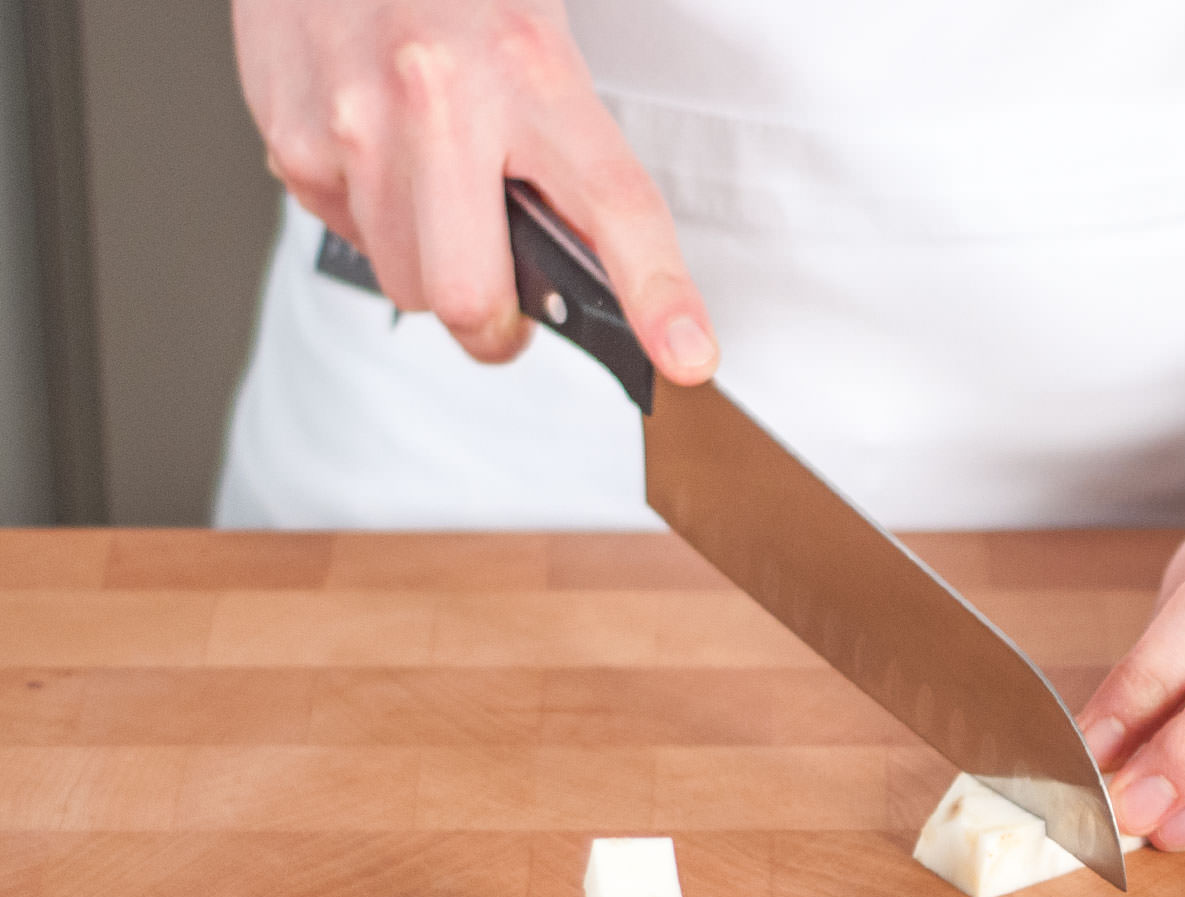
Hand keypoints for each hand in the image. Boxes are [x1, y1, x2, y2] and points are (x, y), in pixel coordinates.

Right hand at [234, 0, 714, 378]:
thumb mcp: (539, 45)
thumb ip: (570, 158)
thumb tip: (598, 276)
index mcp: (531, 69)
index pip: (614, 205)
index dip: (658, 295)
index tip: (685, 355)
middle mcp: (439, 96)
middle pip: (471, 297)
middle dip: (495, 326)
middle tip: (510, 307)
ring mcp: (354, 121)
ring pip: (407, 283)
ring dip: (431, 268)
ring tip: (438, 192)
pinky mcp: (292, 138)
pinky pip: (349, 237)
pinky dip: (373, 222)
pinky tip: (382, 155)